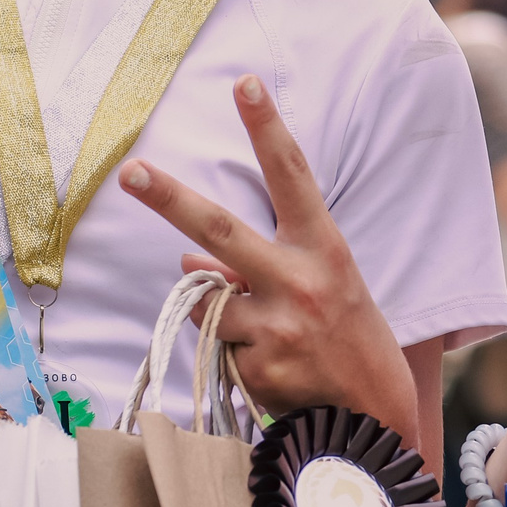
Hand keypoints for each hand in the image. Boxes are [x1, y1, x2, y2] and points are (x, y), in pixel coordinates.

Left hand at [117, 76, 417, 441]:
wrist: (376, 421)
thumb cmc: (350, 341)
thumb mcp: (323, 288)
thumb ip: (262, 266)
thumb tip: (188, 265)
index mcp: (324, 250)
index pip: (292, 176)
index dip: (268, 128)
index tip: (244, 84)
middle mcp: (298, 281)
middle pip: (218, 230)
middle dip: (170, 197)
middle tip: (131, 170)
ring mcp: (273, 326)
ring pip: (210, 301)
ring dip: (224, 314)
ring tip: (276, 340)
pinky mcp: (254, 367)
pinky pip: (219, 347)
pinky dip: (237, 355)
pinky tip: (275, 372)